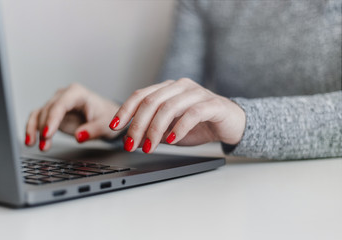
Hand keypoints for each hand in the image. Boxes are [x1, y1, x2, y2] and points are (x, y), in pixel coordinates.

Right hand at [25, 83, 120, 150]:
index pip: (61, 104)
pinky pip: (38, 118)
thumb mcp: (105, 124)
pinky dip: (32, 128)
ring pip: (40, 113)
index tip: (46, 134)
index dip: (52, 119)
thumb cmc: (107, 116)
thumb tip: (78, 137)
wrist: (107, 116)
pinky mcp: (53, 113)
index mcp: (77, 93)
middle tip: (43, 145)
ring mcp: (57, 104)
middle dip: (44, 128)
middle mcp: (65, 95)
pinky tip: (30, 141)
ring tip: (34, 144)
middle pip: (48, 109)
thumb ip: (93, 130)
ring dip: (35, 129)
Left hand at [109, 78, 245, 153]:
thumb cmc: (199, 125)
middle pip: (151, 102)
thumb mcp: (170, 128)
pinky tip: (172, 140)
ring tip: (149, 147)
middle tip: (131, 144)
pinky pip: (192, 114)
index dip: (125, 110)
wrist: (231, 124)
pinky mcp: (212, 104)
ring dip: (155, 130)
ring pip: (168, 107)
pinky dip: (179, 128)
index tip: (114, 127)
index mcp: (168, 89)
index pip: (141, 95)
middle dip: (137, 125)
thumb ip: (153, 129)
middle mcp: (180, 87)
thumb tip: (130, 138)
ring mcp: (197, 93)